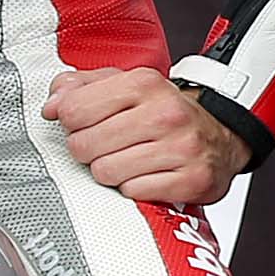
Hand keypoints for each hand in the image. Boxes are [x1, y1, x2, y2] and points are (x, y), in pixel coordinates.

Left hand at [45, 67, 251, 203]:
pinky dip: (135, 187)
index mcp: (144, 83)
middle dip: (89, 149)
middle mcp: (165, 113)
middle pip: (84, 145)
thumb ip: (81, 88)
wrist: (222, 135)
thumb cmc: (166, 112)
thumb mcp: (126, 86)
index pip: (74, 110)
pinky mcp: (192, 179)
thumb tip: (52, 106)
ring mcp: (181, 148)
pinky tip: (147, 174)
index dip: (72, 122)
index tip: (86, 124)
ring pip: (106, 172)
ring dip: (111, 171)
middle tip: (108, 145)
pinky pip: (134, 192)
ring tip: (129, 160)